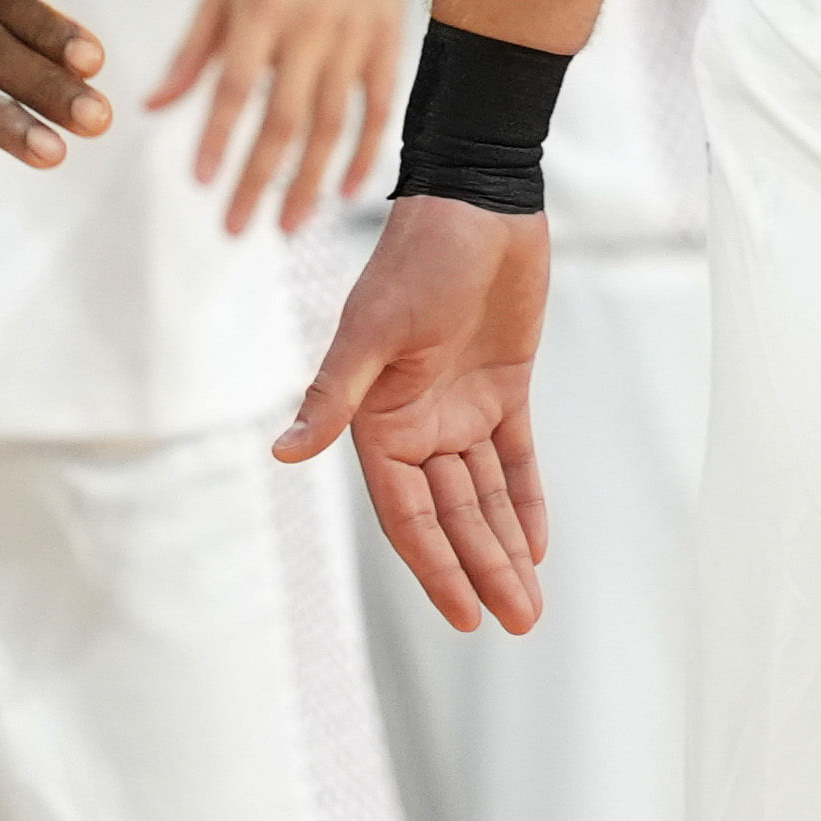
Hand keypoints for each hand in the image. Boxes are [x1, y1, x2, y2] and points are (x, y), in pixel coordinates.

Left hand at [150, 0, 420, 235]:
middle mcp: (308, 24)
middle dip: (259, 179)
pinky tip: (346, 191)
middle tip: (237, 227)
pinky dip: (365, 152)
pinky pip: (379, 108)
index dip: (219, 137)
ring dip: (310, 180)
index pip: (235, 86)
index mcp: (259, 7)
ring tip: (287, 224)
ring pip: (332, 122)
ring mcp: (353, 34)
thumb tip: (154, 106)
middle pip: (284, 118)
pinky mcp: (389, 40)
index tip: (202, 184)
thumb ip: (192, 51)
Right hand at [275, 194, 549, 633]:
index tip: (466, 616)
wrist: (479, 200)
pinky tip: (538, 544)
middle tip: (518, 620)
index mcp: (378, 417)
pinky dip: (526, 499)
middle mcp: (416, 420)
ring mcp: (459, 406)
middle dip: (483, 567)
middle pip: (452, 514)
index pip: (408, 512)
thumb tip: (282, 454)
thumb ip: (335, 396)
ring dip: (506, 546)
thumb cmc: (418, 257)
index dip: (436, 566)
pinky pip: (514, 458)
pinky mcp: (502, 387)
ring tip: (530, 603)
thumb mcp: (373, 330)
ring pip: (485, 495)